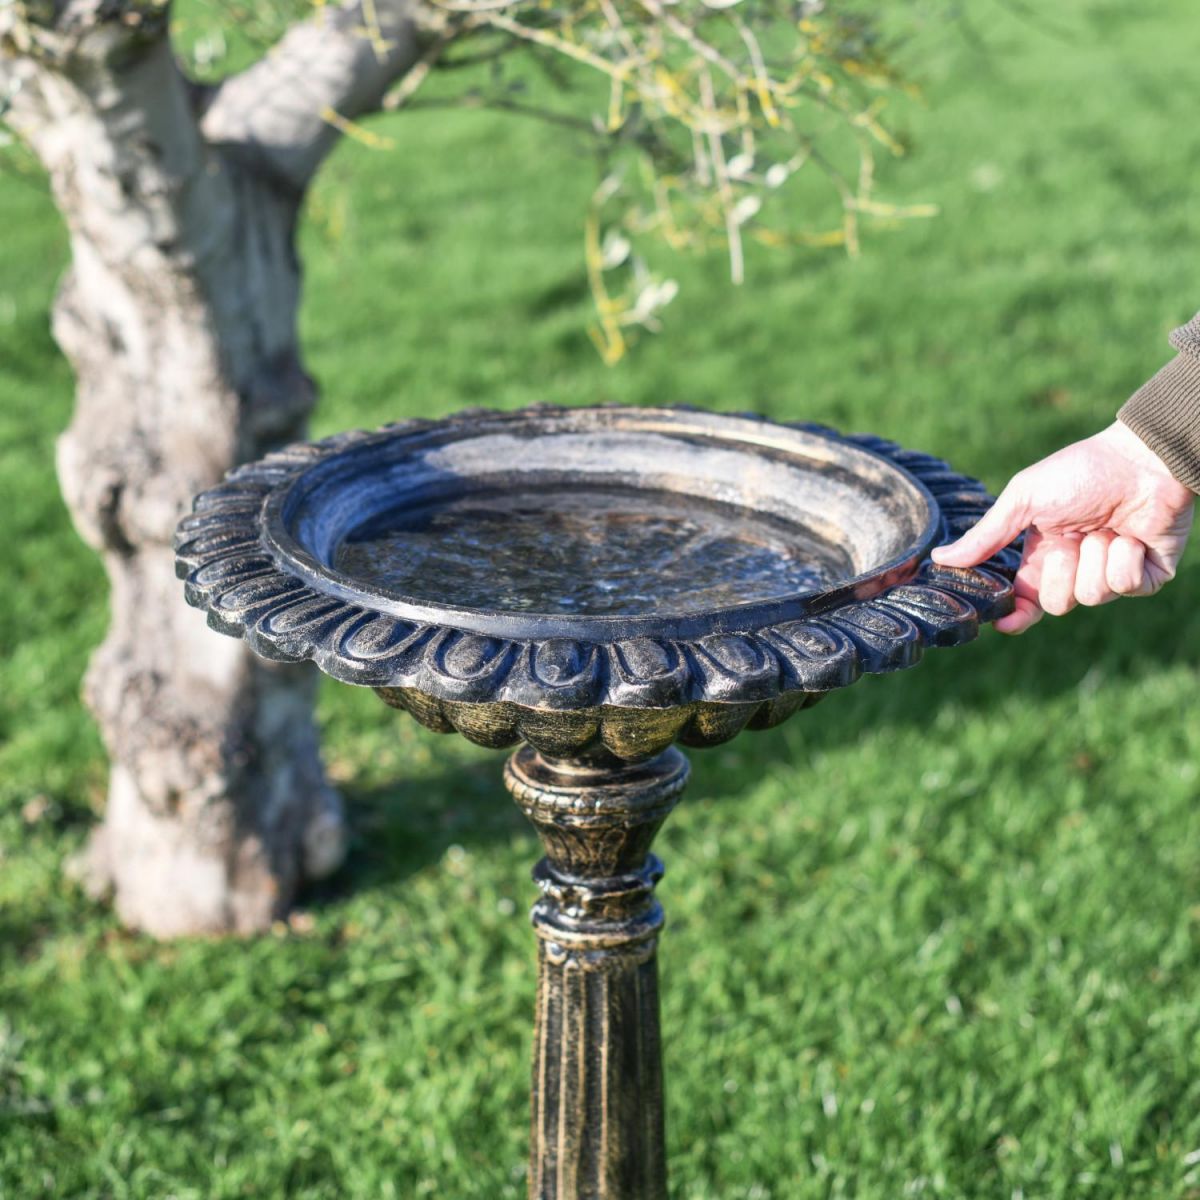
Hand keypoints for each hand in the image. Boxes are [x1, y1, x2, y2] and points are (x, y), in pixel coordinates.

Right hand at [930, 421, 1194, 633]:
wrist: (1143, 459)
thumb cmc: (1082, 471)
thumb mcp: (1023, 499)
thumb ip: (986, 535)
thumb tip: (939, 558)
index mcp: (1043, 554)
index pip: (1024, 599)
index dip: (1014, 615)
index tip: (1004, 621)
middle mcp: (1076, 569)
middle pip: (1057, 604)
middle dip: (1062, 571)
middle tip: (1072, 540)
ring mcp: (1111, 574)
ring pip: (1092, 596)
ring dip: (1096, 557)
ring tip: (1106, 528)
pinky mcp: (1146, 576)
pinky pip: (1126, 586)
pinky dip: (1125, 559)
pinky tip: (1131, 536)